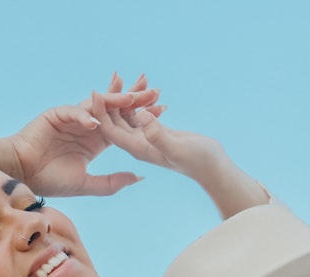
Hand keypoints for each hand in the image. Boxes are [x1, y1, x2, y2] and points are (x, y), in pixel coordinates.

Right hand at [7, 74, 160, 196]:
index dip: (142, 117)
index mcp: (96, 141)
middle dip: (134, 98)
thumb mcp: (86, 184)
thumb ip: (112, 182)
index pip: (124, 125)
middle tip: (154, 90)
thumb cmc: (51, 181)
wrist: (23, 175)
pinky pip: (74, 112)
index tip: (163, 110)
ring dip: (115, 100)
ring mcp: (73, 118)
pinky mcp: (57, 115)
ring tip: (132, 96)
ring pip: (98, 105)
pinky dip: (84, 116)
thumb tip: (139, 176)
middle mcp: (88, 126)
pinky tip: (95, 122)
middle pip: (115, 109)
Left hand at [90, 75, 225, 181]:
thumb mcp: (177, 147)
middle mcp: (138, 143)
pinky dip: (143, 100)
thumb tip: (141, 115)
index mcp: (137, 147)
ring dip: (129, 97)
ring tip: (131, 77)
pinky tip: (148, 87)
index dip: (101, 112)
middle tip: (113, 76)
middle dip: (112, 99)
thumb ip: (158, 134)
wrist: (212, 168)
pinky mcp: (157, 131)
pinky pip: (143, 113)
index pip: (111, 129)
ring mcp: (147, 137)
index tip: (96, 91)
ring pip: (130, 114)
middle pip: (116, 120)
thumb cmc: (198, 160)